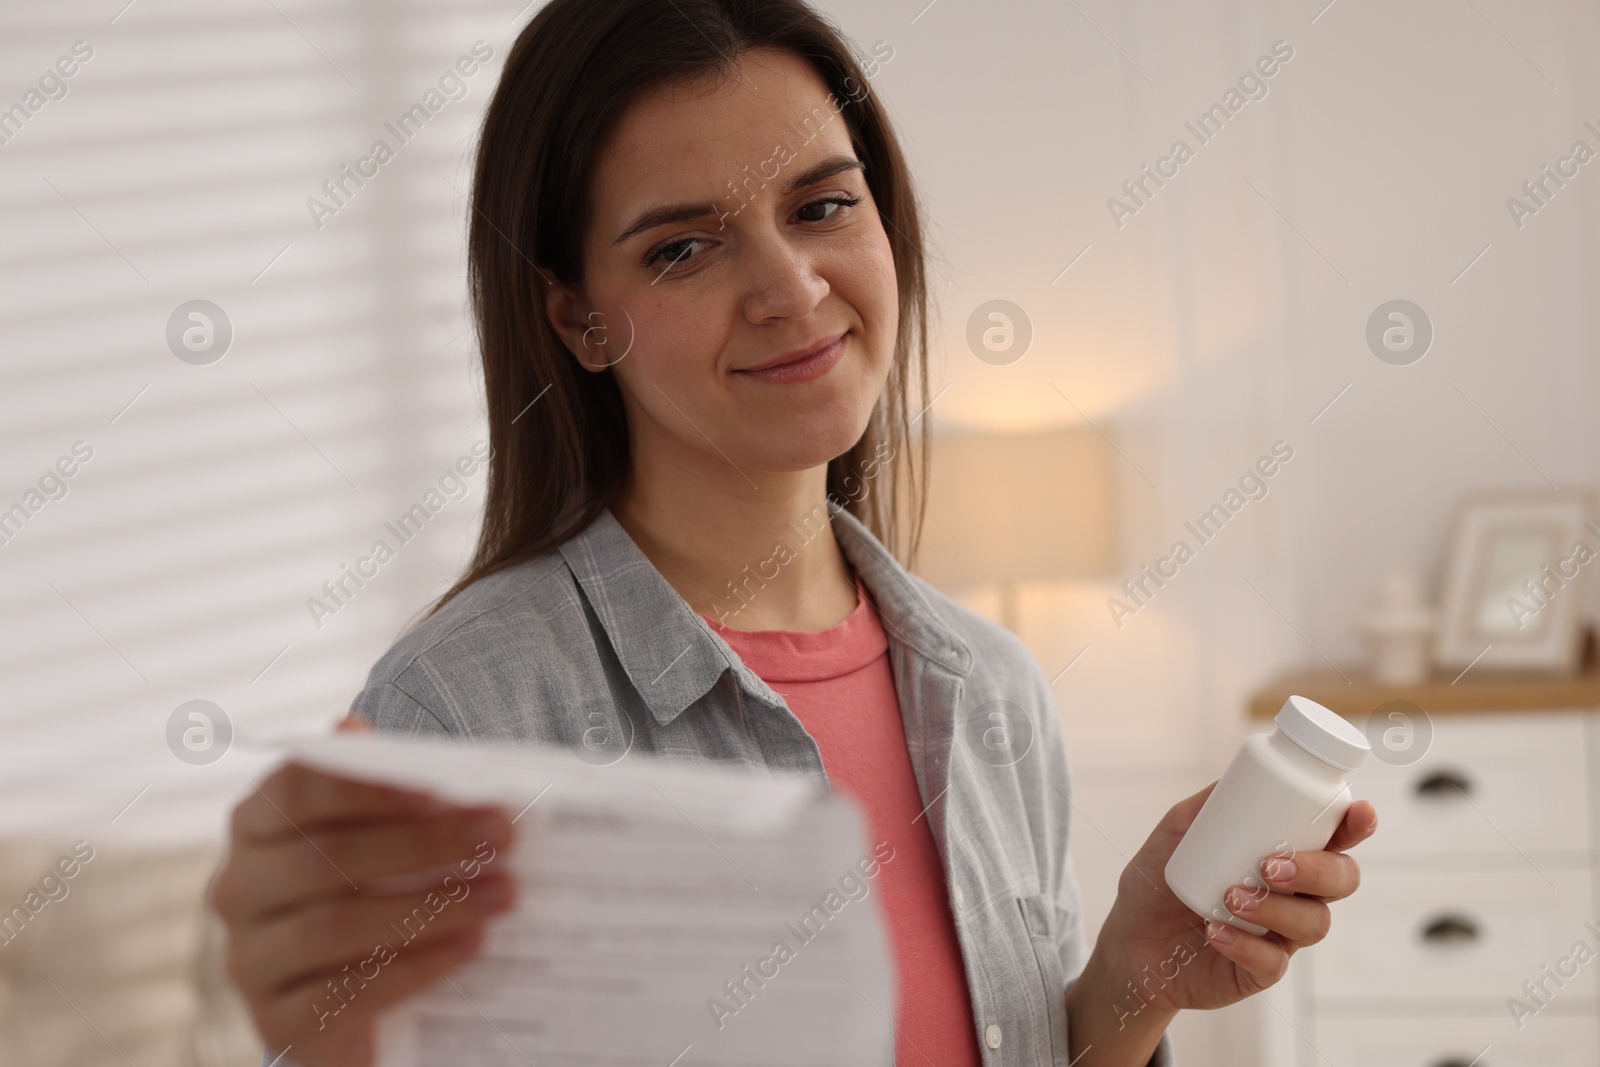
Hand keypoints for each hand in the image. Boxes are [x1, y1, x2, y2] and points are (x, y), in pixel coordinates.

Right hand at [209, 717, 516, 1065]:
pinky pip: (347, 992)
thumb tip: (381, 739)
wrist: (352, 1004)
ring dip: (431, 906)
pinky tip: (469, 945)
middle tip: (499, 836)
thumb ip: (388, 794)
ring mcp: (250, 959)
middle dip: (424, 844)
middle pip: (327, 857)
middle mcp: (239, 889)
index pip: (297, 790)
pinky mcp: (276, 1021)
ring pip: (335, 925)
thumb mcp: (380, 838)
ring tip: (501, 894)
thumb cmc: (371, 893)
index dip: (368, 787)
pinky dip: (417, 966)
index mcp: (256, 825)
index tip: (440, 789)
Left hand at [1065, 783, 1376, 1062]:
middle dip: (1317, 869)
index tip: (1357, 812)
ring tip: (1229, 897)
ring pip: (1314, 922)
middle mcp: (1294, 894)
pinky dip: (1245, 944)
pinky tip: (1215, 931)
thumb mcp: (1177, 831)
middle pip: (1342, 880)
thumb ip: (1210, 804)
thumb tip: (1240, 776)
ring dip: (1276, 907)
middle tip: (1268, 865)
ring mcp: (1281, 935)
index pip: (1335, 838)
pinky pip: (1273, 962)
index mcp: (1285, 854)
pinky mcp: (1261, 972)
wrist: (1128, 940)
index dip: (1355, 825)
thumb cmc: (1158, 881)